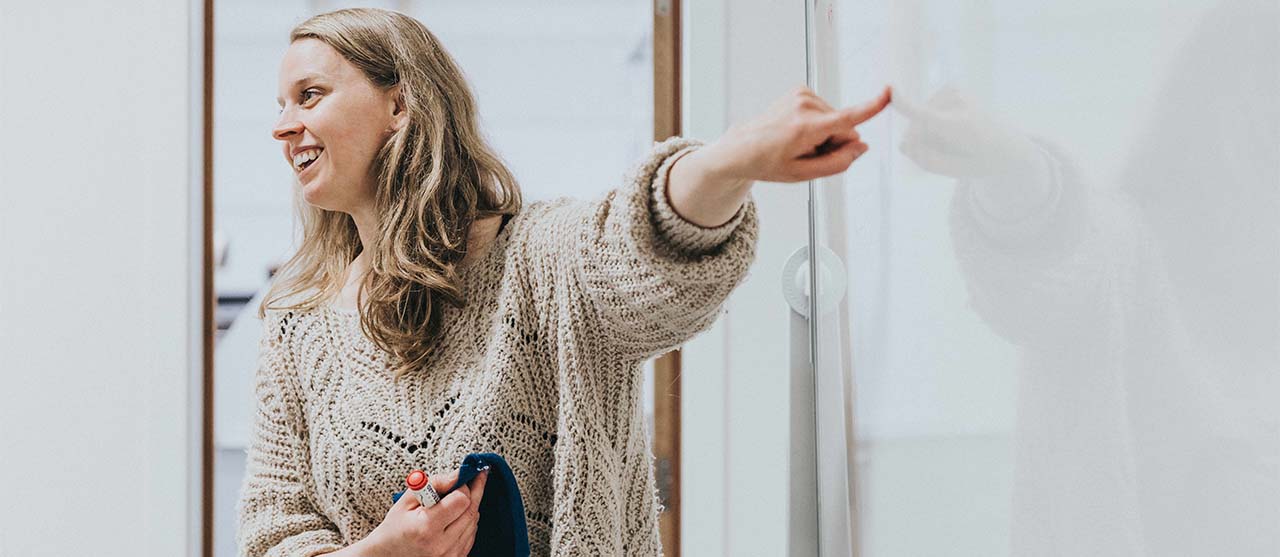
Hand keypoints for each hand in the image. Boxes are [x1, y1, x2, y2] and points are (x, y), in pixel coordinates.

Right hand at [359, 468, 489, 556]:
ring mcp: (450, 555)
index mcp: (426, 527)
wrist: (388, 555)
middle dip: (474, 492)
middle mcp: (441, 544)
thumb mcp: (407, 500)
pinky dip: (467, 523)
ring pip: (473, 523)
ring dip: (470, 508)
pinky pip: (471, 536)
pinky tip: (456, 516)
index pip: (461, 500)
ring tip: (457, 500)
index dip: (463, 486)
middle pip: (471, 511)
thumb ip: (435, 484)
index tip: (461, 478)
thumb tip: (458, 475)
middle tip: (477, 478)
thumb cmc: (395, 527)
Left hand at [693, 85, 891, 183]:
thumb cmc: (769, 163)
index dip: (872, 107)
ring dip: (823, 135)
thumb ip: (837, 163)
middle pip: (845, 128)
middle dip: (834, 143)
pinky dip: (817, 125)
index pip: (846, 119)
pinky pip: (825, 112)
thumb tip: (861, 147)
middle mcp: (805, 106)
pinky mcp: (801, 91)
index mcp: (805, 128)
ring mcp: (802, 95)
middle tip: (807, 153)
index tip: (888, 92)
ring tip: (798, 143)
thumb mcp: (802, 174)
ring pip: (835, 120)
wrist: (742, 148)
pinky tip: (797, 132)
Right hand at [895, 85, 1042, 179]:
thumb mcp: (955, 170)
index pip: (928, 116)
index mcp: (961, 127)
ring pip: (920, 119)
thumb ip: (925, 160)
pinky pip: (926, 110)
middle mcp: (959, 104)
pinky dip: (932, 122)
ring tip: (954, 139)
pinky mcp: (951, 87)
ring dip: (928, 133)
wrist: (1008, 144)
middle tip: (949, 150)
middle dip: (922, 142)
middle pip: (917, 127)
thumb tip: (902, 144)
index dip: (906, 105)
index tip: (890, 91)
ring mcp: (955, 92)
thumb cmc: (979, 160)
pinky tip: (951, 128)